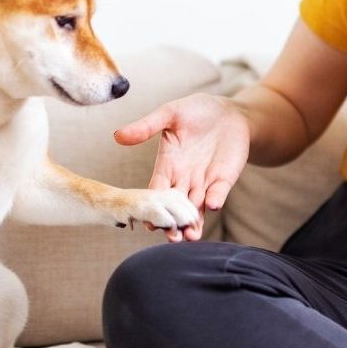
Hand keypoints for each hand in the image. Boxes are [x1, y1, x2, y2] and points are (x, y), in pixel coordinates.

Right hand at [114, 93, 249, 241]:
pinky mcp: (224, 178)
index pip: (156, 191)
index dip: (152, 207)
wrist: (229, 111)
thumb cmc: (196, 110)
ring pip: (196, 207)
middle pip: (174, 207)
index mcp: (167, 165)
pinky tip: (211, 206)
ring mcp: (204, 180)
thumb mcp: (169, 114)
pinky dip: (215, 200)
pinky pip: (218, 193)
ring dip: (193, 222)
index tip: (147, 222)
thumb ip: (146, 126)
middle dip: (173, 223)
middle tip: (171, 238)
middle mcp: (184, 178)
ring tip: (190, 237)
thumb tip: (117, 136)